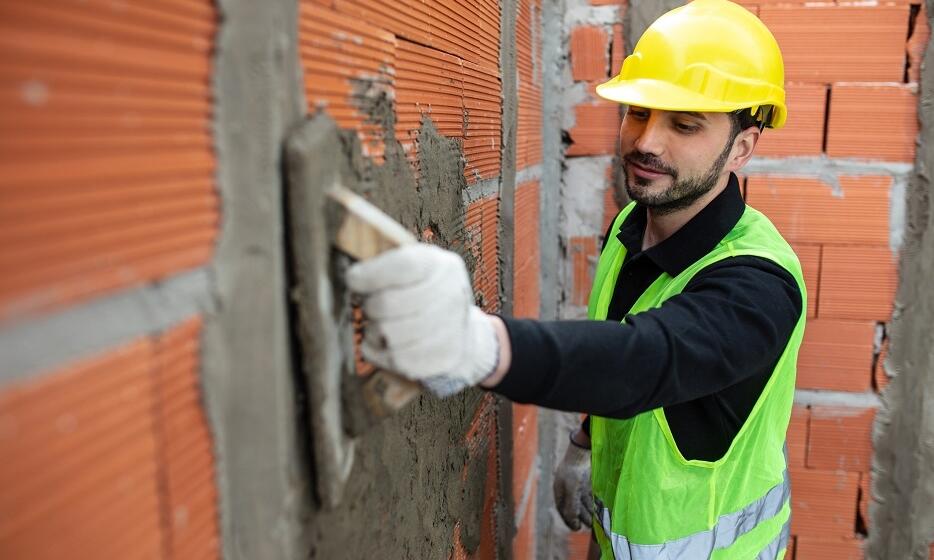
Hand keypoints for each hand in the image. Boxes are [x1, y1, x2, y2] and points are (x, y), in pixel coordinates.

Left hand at [345, 244, 499, 395]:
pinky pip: (397, 359)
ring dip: (374, 333)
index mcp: (440, 266)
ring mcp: (451, 329)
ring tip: (379, 328)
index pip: (404, 265)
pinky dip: (382, 355)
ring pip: (389, 334)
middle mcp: (451, 294)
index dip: (371, 273)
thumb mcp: (412, 268)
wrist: (459, 331)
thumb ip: (385, 265)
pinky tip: (387, 346)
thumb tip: (354, 277)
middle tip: (372, 307)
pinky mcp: (444, 358)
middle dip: (370, 306)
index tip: (353, 278)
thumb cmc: (422, 293)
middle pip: (388, 303)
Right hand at [553, 435, 592, 530]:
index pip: (562, 509)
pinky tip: (598, 508)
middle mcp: (567, 489)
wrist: (582, 451)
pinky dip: (592, 502)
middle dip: (581, 516)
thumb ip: (571, 507)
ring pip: (582, 502)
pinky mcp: (586, 480)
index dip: (569, 519)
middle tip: (589, 526)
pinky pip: (589, 495)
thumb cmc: (574, 470)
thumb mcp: (572, 490)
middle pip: (573, 506)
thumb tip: (573, 524)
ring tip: (595, 520)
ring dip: (588, 511)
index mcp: (559, 491)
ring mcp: (576, 484)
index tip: (576, 528)